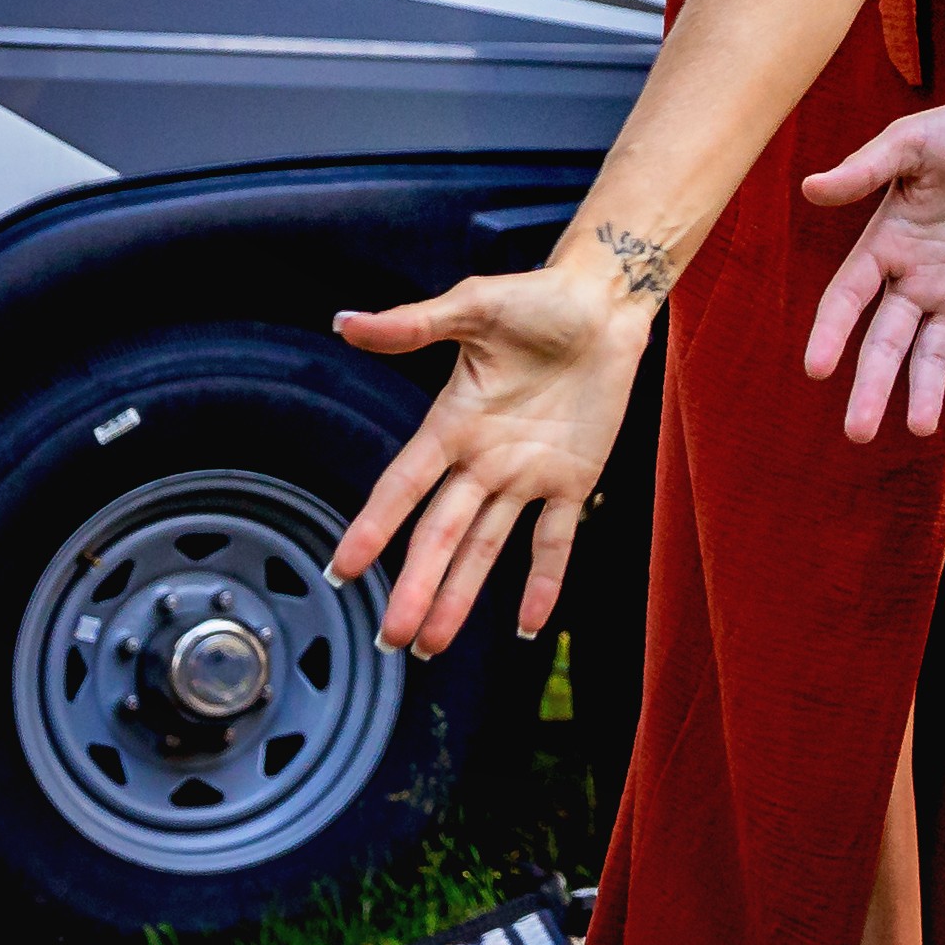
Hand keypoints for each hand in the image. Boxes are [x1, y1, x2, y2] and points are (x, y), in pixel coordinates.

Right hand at [325, 263, 650, 654]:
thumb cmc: (534, 299)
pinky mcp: (574, 479)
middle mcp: (483, 460)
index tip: (341, 570)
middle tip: (390, 636)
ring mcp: (527, 475)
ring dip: (460, 596)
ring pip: (486, 548)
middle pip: (441, 534)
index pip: (403, 486)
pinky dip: (544, 580)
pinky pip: (556, 539)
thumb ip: (413, 324)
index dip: (373, 527)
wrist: (603, 301)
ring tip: (431, 645)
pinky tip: (527, 625)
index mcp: (452, 423)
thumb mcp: (473, 307)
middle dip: (416, 584)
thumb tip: (344, 320)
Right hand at [798, 97, 944, 441]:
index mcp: (884, 245)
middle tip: (858, 432)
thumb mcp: (911, 143)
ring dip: (926, 389)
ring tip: (921, 427)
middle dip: (872, 385)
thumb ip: (866, 169)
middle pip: (887, 341)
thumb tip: (810, 188)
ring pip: (935, 352)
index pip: (848, 299)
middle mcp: (915, 280)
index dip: (832, 333)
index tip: (816, 369)